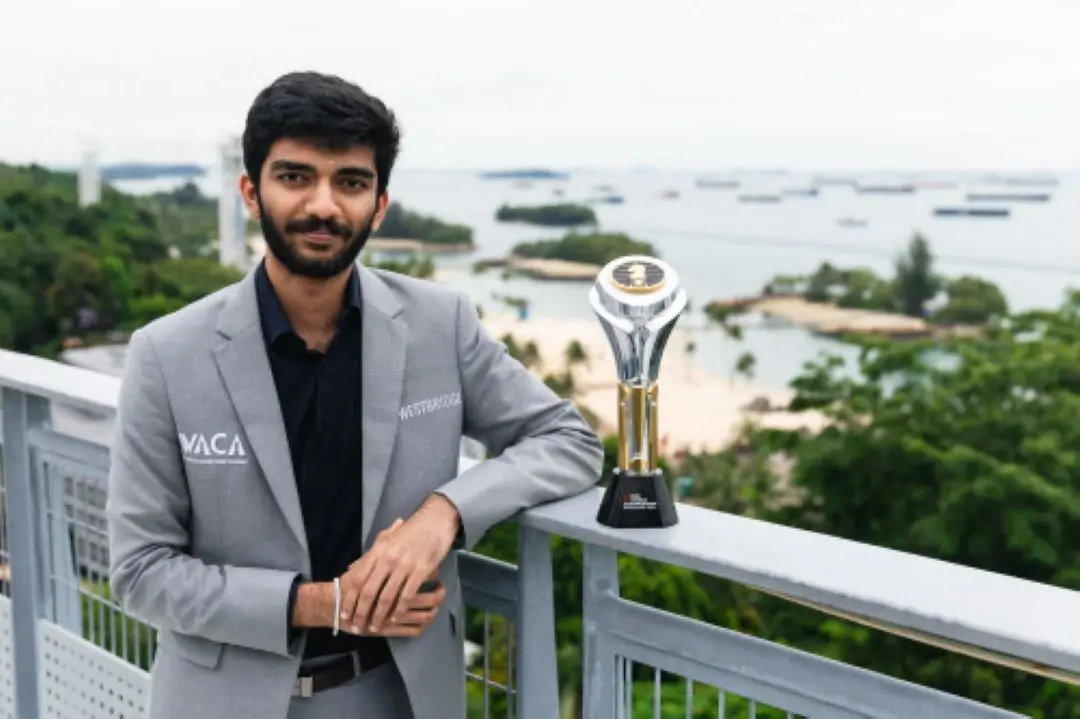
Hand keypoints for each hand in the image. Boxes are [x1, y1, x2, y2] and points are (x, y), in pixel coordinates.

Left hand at [339, 495, 459, 634]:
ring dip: (379, 615)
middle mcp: (388, 558)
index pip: (358, 579)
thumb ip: (368, 557)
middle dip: (361, 612)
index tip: (344, 614)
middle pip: (369, 591)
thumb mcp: (385, 541)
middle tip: (357, 627)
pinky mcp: (421, 570)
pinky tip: (395, 618)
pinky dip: (399, 610)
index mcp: (377, 551)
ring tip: (375, 627)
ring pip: (387, 596)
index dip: (350, 599)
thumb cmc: (409, 533)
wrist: (434, 522)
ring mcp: (405, 565)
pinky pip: (406, 595)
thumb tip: (350, 570)